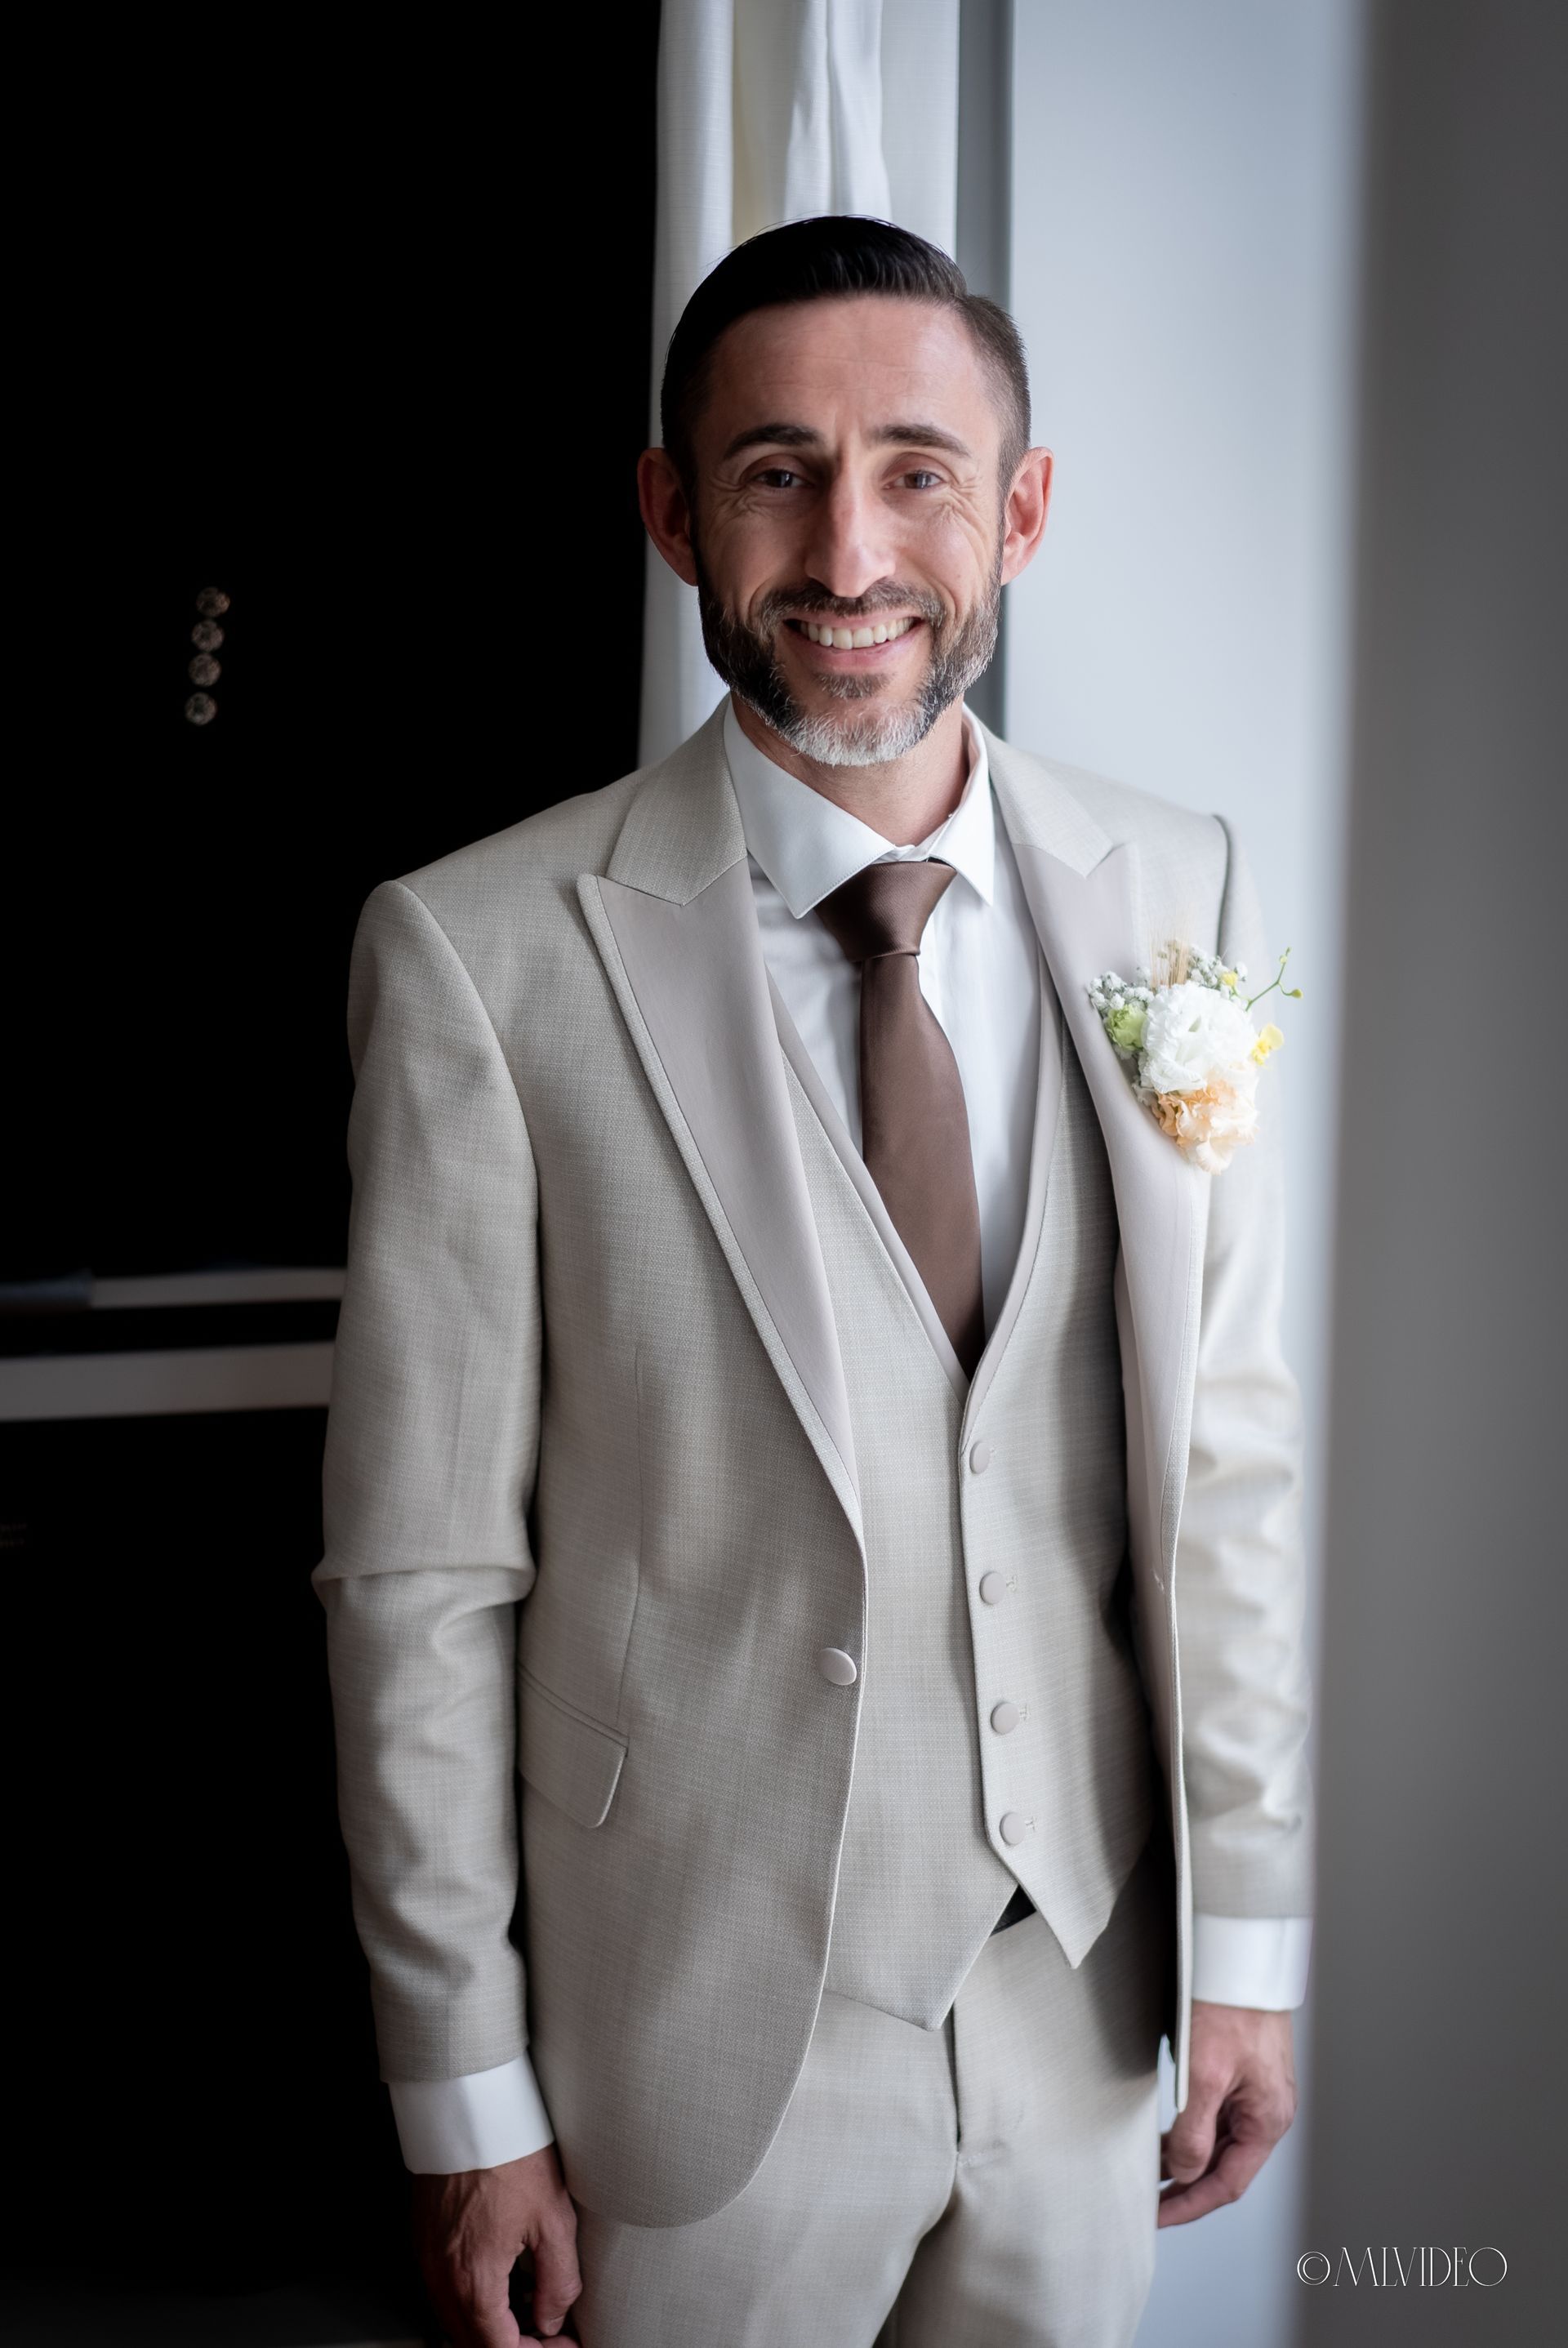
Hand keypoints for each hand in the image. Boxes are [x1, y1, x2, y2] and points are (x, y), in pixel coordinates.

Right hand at [411, 2144, 581, 2345]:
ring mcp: (427, 2257)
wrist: (468, 2107)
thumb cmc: (507, 2151)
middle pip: (471, 2340)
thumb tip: (553, 2317)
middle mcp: (442, 2275)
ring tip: (529, 2307)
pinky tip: (501, 2279)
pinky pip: (443, 2288)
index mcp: (474, 2279)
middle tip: (546, 2333)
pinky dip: (471, 2299)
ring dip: (490, 2326)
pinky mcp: (424, 2236)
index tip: (558, 2346)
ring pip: (455, 2319)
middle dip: (511, 2344)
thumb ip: (558, 2280)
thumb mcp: (553, 2217)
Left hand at [1158, 2001, 1296, 2226]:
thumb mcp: (1205, 2073)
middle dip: (1187, 2186)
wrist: (1238, 1958)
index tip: (1157, 2216)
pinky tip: (1168, 2137)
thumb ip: (1194, 2130)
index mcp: (1268, 2120)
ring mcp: (1256, 2095)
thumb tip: (1183, 2172)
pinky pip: (1217, 2118)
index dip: (1190, 2204)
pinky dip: (1192, 2132)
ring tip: (1151, 2172)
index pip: (1228, 2183)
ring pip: (1219, 2143)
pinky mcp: (1242, 2077)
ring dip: (1187, 2159)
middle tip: (1149, 2201)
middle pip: (1225, 2166)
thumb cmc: (1230, 2007)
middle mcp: (1267, 2113)